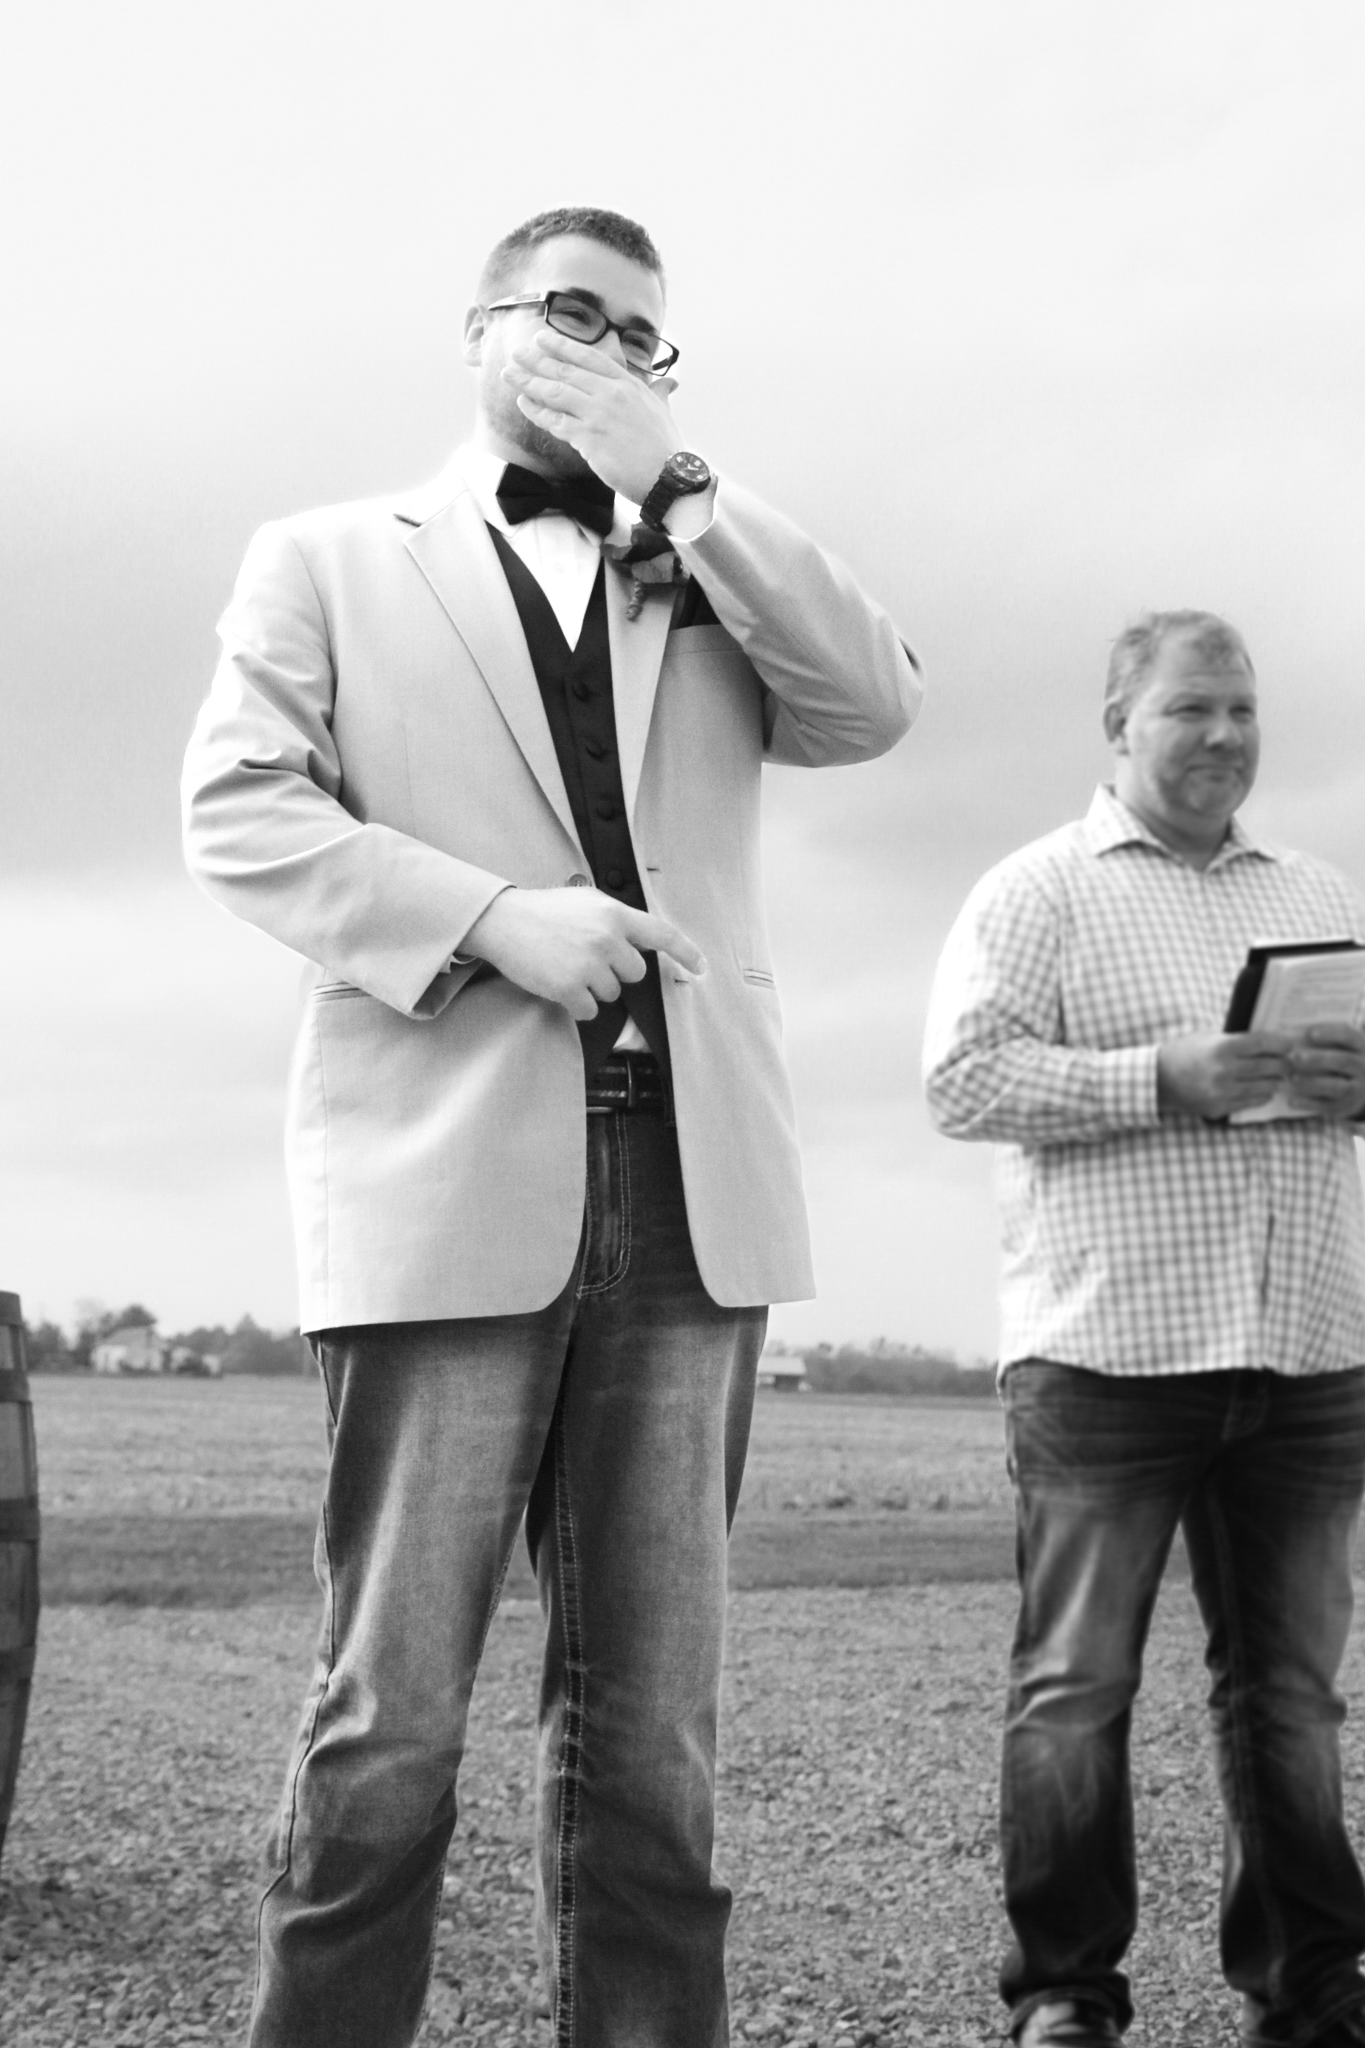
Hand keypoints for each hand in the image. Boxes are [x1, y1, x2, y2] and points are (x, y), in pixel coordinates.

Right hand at [461, 886, 705, 1021]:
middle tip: (587, 958)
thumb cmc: (543, 911)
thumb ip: (615, 918)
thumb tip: (640, 940)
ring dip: (593, 988)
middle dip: (616, 972)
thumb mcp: (586, 901)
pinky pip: (590, 1010)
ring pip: (612, 993)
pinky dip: (578, 1005)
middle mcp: (607, 938)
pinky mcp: (570, 987)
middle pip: (636, 973)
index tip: (701, 968)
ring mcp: (589, 964)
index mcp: (614, 914)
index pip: (662, 934)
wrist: (503, 922)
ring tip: (567, 967)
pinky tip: (560, 985)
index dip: (687, 952)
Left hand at [501, 329, 680, 502]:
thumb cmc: (667, 448)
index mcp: (628, 383)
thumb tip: (669, 383)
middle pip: (567, 370)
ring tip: (509, 374)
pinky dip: (537, 411)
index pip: (589, 357)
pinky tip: (524, 403)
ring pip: (556, 391)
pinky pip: (555, 421)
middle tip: (516, 352)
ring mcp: (599, 414)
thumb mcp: (664, 411)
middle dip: (537, 359)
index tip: (542, 338)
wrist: (670, 476)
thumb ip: (660, 393)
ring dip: (529, 381)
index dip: (562, 346)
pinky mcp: (589, 437)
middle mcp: (611, 393)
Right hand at [1157, 1031, 1291, 1119]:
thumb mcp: (1209, 1038)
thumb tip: (1269, 1042)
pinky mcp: (1221, 1108)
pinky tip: (1263, 1089)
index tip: (1289, 1044)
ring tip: (1277, 1076)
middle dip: (1283, 1064)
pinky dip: (1262, 1095)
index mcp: (1222, 1047)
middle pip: (1269, 1067)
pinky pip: (1253, 1102)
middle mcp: (1224, 1070)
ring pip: (1265, 1087)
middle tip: (1289, 1062)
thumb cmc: (1185, 1053)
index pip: (1262, 1044)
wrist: (1157, 1080)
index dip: (1280, 1043)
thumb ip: (1237, 1041)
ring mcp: (1223, 1092)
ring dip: (1275, 1081)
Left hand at [1282, 1024, 1364, 1119]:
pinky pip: (1328, 1106)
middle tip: (1294, 1057)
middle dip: (1318, 1059)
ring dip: (1313, 1083)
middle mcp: (1363, 1066)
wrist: (1358, 1085)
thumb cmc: (1338, 1055)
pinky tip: (1291, 1101)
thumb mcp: (1337, 1044)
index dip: (1330, 1034)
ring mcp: (1357, 1089)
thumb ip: (1318, 1037)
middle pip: (1343, 1061)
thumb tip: (1288, 1029)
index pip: (1348, 1036)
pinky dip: (1308, 1104)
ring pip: (1337, 1086)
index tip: (1310, 1033)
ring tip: (1291, 1078)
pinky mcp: (1346, 1106)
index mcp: (1360, 1045)